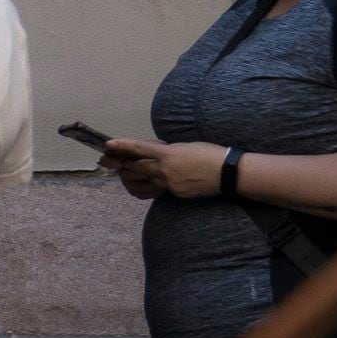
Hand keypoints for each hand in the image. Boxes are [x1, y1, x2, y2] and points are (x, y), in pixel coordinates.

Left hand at [102, 137, 218, 199]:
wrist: (228, 173)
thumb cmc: (210, 154)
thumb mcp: (186, 146)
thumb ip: (167, 151)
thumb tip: (154, 154)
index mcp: (167, 153)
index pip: (138, 149)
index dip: (121, 146)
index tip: (108, 144)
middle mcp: (165, 170)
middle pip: (135, 168)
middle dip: (122, 164)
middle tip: (111, 160)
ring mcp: (169, 183)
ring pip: (143, 181)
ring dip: (133, 176)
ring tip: (126, 171)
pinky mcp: (174, 193)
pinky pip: (157, 189)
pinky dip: (151, 184)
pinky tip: (151, 180)